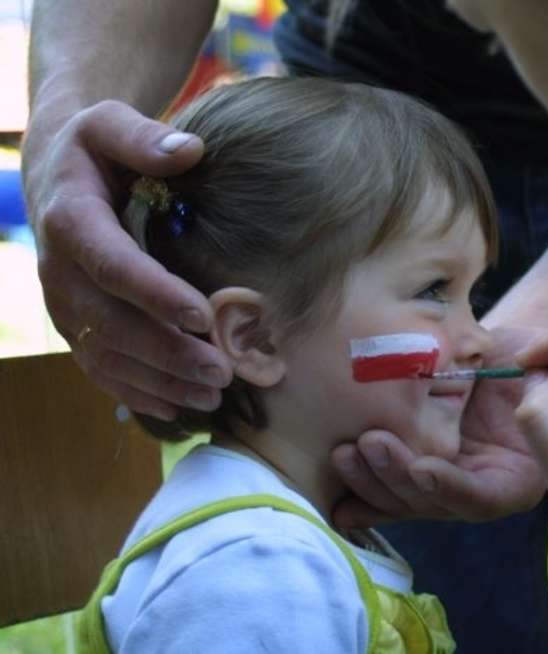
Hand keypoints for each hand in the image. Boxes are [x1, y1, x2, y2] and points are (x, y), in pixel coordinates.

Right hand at [23, 100, 232, 419]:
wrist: (57, 170)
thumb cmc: (96, 147)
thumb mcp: (110, 124)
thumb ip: (144, 137)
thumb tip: (190, 150)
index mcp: (70, 221)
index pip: (112, 265)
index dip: (155, 293)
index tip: (204, 315)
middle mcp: (60, 272)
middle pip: (111, 324)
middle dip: (167, 353)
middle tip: (222, 371)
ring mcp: (64, 306)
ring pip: (106, 357)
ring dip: (159, 382)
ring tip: (213, 396)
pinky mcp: (75, 327)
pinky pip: (100, 369)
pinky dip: (138, 393)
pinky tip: (180, 408)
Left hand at [330, 326, 547, 526]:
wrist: (504, 354)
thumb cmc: (531, 357)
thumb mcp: (545, 365)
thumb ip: (545, 378)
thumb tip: (541, 378)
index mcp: (519, 475)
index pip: (487, 495)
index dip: (456, 487)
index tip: (426, 468)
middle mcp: (480, 487)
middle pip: (436, 503)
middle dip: (399, 480)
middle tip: (371, 444)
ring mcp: (446, 482)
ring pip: (406, 499)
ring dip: (373, 482)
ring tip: (344, 453)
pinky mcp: (418, 471)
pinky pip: (388, 493)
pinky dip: (362, 498)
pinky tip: (335, 506)